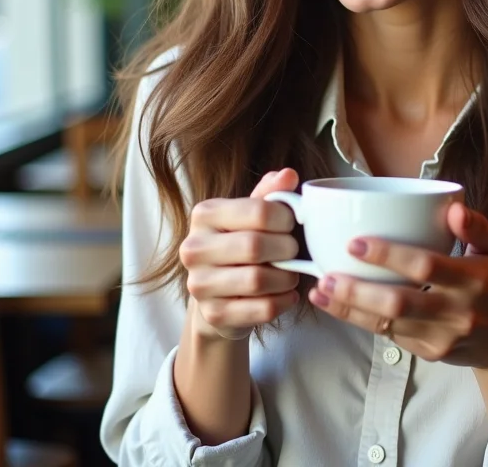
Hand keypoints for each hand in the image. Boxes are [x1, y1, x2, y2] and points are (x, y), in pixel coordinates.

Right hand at [179, 168, 302, 339]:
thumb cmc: (241, 245)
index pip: (258, 210)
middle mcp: (193, 248)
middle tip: (294, 252)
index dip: (286, 218)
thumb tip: (288, 174)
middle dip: (286, 249)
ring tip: (291, 273)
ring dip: (286, 277)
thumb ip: (270, 194)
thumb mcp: (252, 215)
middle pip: (255, 246)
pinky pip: (261, 308)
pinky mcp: (213, 313)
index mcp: (204, 214)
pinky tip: (286, 294)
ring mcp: (199, 284)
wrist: (219, 294)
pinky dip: (283, 301)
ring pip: (258, 280)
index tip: (293, 224)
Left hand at [308, 203, 487, 375]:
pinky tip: (340, 307)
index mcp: (474, 278)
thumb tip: (453, 209)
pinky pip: (392, 336)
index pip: (426, 266)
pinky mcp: (432, 353)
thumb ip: (478, 227)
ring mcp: (443, 337)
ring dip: (350, 310)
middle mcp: (457, 311)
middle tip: (325, 276)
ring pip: (389, 325)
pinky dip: (363, 321)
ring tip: (320, 294)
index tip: (355, 243)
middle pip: (399, 302)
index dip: (389, 255)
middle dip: (358, 291)